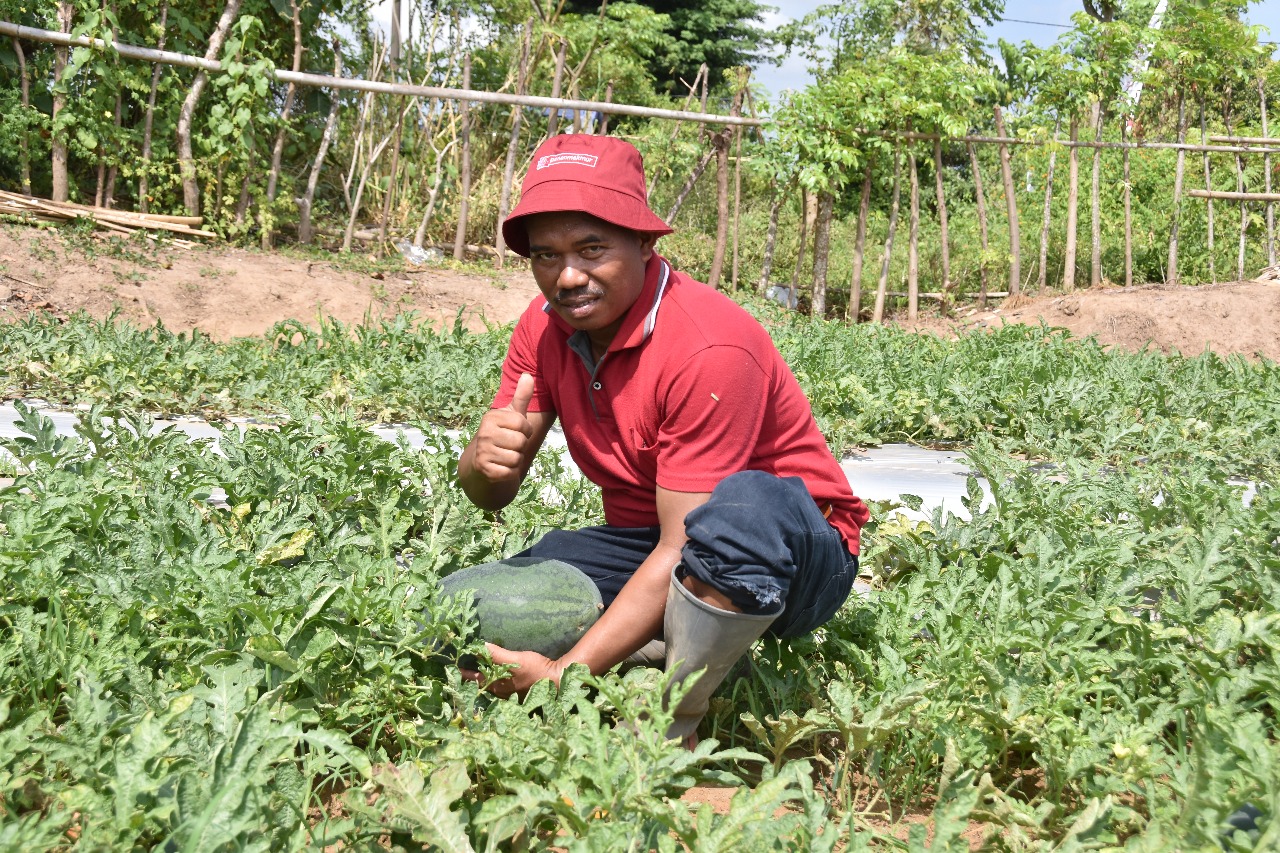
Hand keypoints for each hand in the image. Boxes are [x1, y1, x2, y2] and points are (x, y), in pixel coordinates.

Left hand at [460, 643, 564, 698]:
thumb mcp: (515, 660)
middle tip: (463, 669)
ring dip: (484, 678)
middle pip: (482, 684)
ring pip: (491, 686)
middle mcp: (501, 692)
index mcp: (497, 686)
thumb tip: (480, 646)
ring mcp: (510, 694)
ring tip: (478, 670)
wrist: (557, 681)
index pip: (474, 679)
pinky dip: (495, 679)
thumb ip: (497, 654)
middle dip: (472, 677)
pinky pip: (501, 686)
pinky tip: (498, 675)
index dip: (464, 673)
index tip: (453, 669)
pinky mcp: (518, 692)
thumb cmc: (536, 671)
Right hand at [467, 373, 535, 487]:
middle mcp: (483, 433)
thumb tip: (528, 375)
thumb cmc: (502, 435)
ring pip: (517, 458)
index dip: (525, 431)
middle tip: (509, 446)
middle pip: (521, 442)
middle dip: (520, 447)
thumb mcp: (511, 415)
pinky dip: (510, 473)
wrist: (482, 464)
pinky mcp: (485, 470)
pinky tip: (501, 467)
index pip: (523, 424)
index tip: (515, 432)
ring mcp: (483, 452)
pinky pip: (511, 472)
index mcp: (491, 418)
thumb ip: (521, 397)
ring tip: (505, 456)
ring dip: (515, 460)